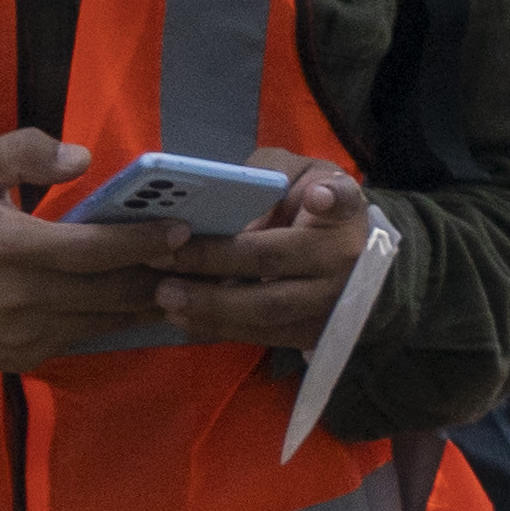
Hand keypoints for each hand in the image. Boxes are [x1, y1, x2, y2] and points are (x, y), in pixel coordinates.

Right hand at [0, 131, 190, 372]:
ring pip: (105, 321)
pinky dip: (118, 321)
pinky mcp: (22, 356)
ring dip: (149, 302)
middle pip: (110, 291)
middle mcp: (18, 297)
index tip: (183, 229)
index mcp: (6, 247)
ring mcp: (22, 333)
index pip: (91, 250)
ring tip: (188, 279)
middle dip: (161, 274)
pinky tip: (145, 302)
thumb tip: (81, 157)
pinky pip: (85, 338)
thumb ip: (20, 151)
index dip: (142, 242)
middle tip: (204, 257)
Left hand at [148, 150, 373, 345]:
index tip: (316, 196)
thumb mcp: (298, 174)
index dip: (331, 200)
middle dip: (212, 260)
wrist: (349, 256)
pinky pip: (262, 336)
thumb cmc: (312, 202)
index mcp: (340, 213)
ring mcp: (329, 303)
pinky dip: (219, 328)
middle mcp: (341, 259)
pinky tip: (183, 317)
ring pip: (265, 310)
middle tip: (160, 259)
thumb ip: (266, 176)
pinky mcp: (312, 333)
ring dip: (210, 305)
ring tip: (165, 296)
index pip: (343, 202)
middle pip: (271, 262)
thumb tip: (224, 206)